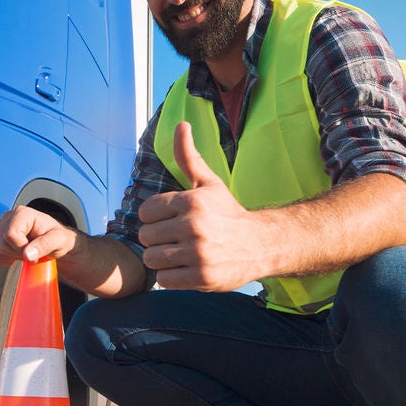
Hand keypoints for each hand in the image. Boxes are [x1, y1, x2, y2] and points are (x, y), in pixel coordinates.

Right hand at [0, 205, 77, 265]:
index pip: (10, 234)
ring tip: (24, 252)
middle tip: (31, 253)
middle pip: (1, 244)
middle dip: (17, 254)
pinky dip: (4, 260)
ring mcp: (0, 228)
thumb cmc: (57, 238)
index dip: (21, 248)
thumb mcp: (58, 240)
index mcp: (22, 214)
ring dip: (11, 257)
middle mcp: (8, 218)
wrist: (53, 242)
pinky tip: (15, 255)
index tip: (33, 254)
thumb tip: (28, 253)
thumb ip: (45, 245)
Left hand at [137, 122, 262, 290]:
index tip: (171, 220)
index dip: (155, 218)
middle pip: (146, 237)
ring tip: (180, 255)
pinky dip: (171, 278)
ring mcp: (198, 253)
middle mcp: (194, 226)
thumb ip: (188, 157)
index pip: (145, 212)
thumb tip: (181, 124)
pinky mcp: (202, 277)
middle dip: (157, 239)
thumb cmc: (228, 213)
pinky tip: (186, 269)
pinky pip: (164, 280)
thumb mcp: (208, 183)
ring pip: (152, 259)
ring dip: (162, 260)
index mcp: (191, 201)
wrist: (260, 245)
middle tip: (176, 239)